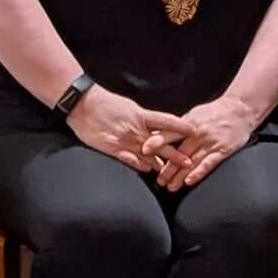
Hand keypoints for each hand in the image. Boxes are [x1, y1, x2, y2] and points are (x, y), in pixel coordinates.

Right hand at [67, 86, 193, 172]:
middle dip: (176, 155)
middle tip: (189, 162)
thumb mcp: (128, 106)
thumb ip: (141, 117)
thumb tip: (153, 124)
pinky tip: (147, 170)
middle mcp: (136, 129)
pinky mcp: (113, 148)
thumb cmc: (105, 103)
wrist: (82, 104)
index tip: (195, 131)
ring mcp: (125, 140)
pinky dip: (140, 165)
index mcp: (140, 115)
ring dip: (160, 165)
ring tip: (170, 174)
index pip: (167, 121)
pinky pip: (130, 159)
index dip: (182, 127)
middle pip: (161, 144)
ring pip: (148, 155)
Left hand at [151, 96, 256, 190]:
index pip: (170, 133)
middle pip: (179, 152)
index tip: (144, 150)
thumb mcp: (194, 115)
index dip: (157, 142)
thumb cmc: (215, 113)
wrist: (240, 109)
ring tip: (171, 186)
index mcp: (189, 123)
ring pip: (192, 161)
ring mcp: (211, 142)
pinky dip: (198, 173)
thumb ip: (178, 127)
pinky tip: (189, 181)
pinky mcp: (223, 150)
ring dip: (180, 175)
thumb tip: (157, 135)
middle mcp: (199, 133)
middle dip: (167, 168)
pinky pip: (209, 163)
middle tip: (158, 180)